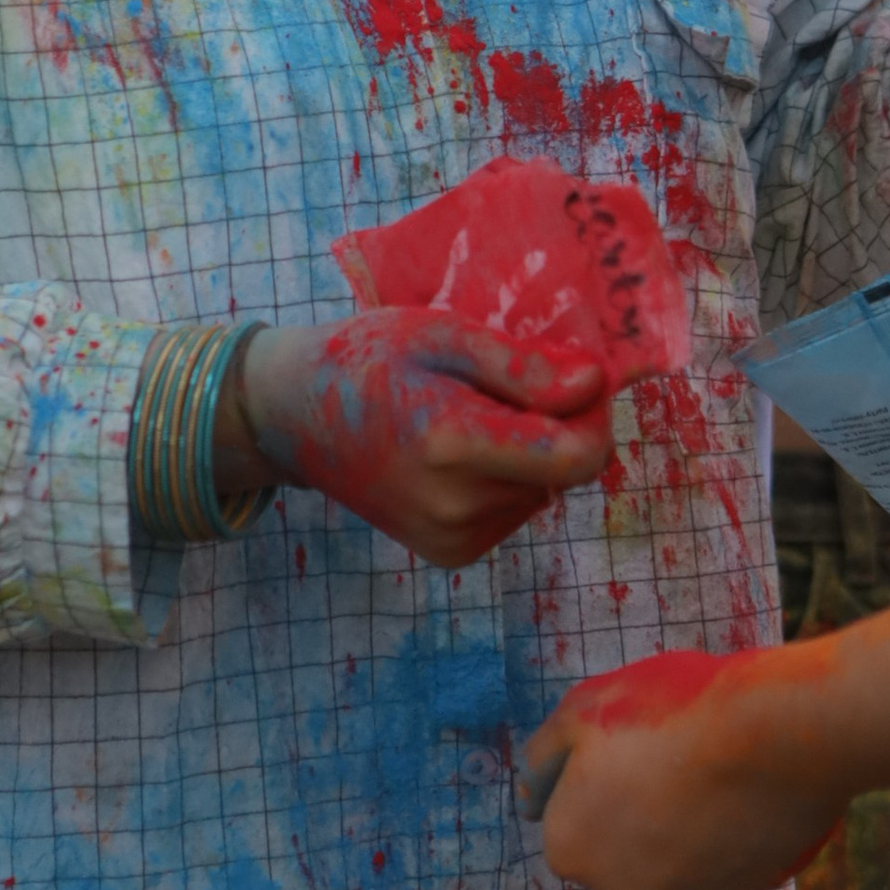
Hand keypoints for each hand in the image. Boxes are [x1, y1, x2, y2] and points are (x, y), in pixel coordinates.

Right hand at [224, 311, 613, 569]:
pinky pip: (516, 510)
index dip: (594, 414)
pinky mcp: (451, 553)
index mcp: (450, 443)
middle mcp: (454, 506)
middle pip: (564, 471)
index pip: (577, 456)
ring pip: (544, 490)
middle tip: (505, 384)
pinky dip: (507, 477)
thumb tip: (594, 385)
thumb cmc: (371, 359)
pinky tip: (462, 451)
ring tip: (471, 414)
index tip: (575, 374)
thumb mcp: (443, 335)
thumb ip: (521, 365)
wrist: (296, 417)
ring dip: (532, 451)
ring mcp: (452, 538)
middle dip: (558, 425)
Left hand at [521, 644, 845, 889]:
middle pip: (615, 838)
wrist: (777, 737)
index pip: (563, 811)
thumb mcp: (582, 707)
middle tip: (666, 745)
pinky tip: (743, 782)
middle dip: (631, 801)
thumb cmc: (669, 714)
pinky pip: (721, 853)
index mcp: (570, 849)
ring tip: (711, 759)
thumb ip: (543, 753)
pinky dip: (724, 826)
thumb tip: (528, 788)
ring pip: (669, 850)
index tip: (623, 736)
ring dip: (678, 815)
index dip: (589, 767)